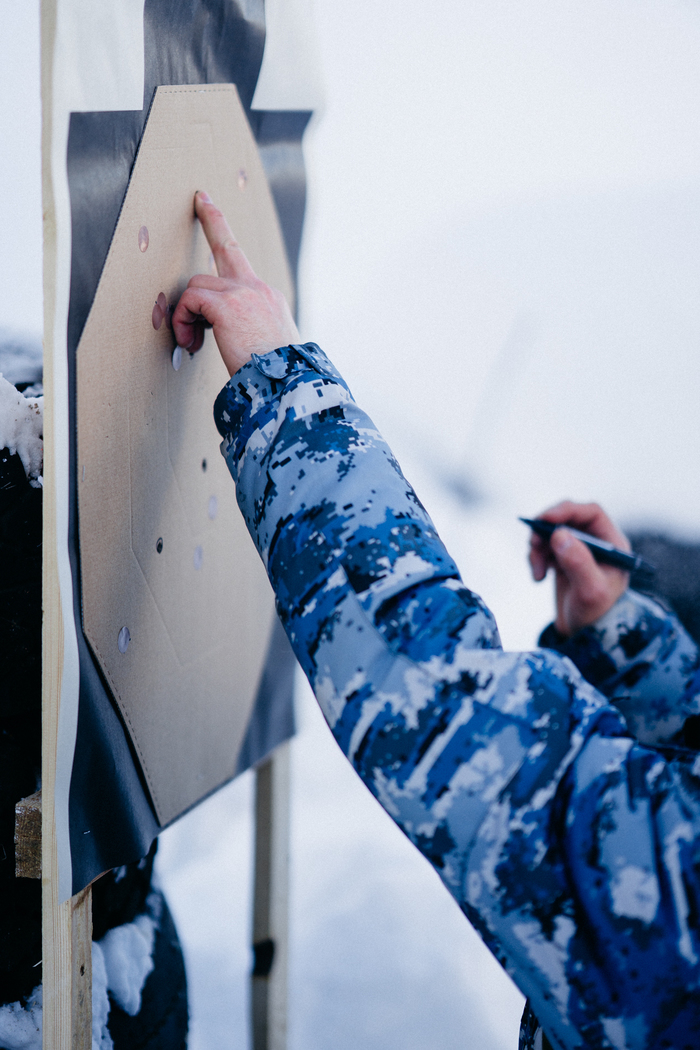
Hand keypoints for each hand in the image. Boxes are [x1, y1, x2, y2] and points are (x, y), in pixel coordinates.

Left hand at [172, 191, 298, 375]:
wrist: (289, 384)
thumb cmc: (278, 377)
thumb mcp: (267, 345)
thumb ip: (246, 328)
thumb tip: (220, 332)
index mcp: (268, 299)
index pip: (242, 263)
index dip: (225, 233)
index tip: (212, 208)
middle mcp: (258, 289)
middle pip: (225, 249)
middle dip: (213, 220)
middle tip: (201, 200)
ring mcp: (243, 293)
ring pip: (197, 285)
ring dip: (187, 313)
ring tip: (192, 341)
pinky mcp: (227, 305)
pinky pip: (190, 301)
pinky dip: (183, 321)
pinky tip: (190, 343)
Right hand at [528, 500, 629, 636]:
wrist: (586, 638)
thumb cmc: (597, 616)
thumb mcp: (591, 591)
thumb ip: (578, 562)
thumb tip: (560, 534)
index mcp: (613, 544)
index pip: (590, 513)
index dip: (567, 510)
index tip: (545, 519)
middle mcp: (597, 543)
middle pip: (567, 519)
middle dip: (546, 529)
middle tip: (533, 543)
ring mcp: (579, 550)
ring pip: (552, 532)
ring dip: (538, 547)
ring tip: (537, 571)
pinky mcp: (563, 559)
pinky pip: (544, 546)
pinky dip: (536, 558)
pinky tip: (538, 577)